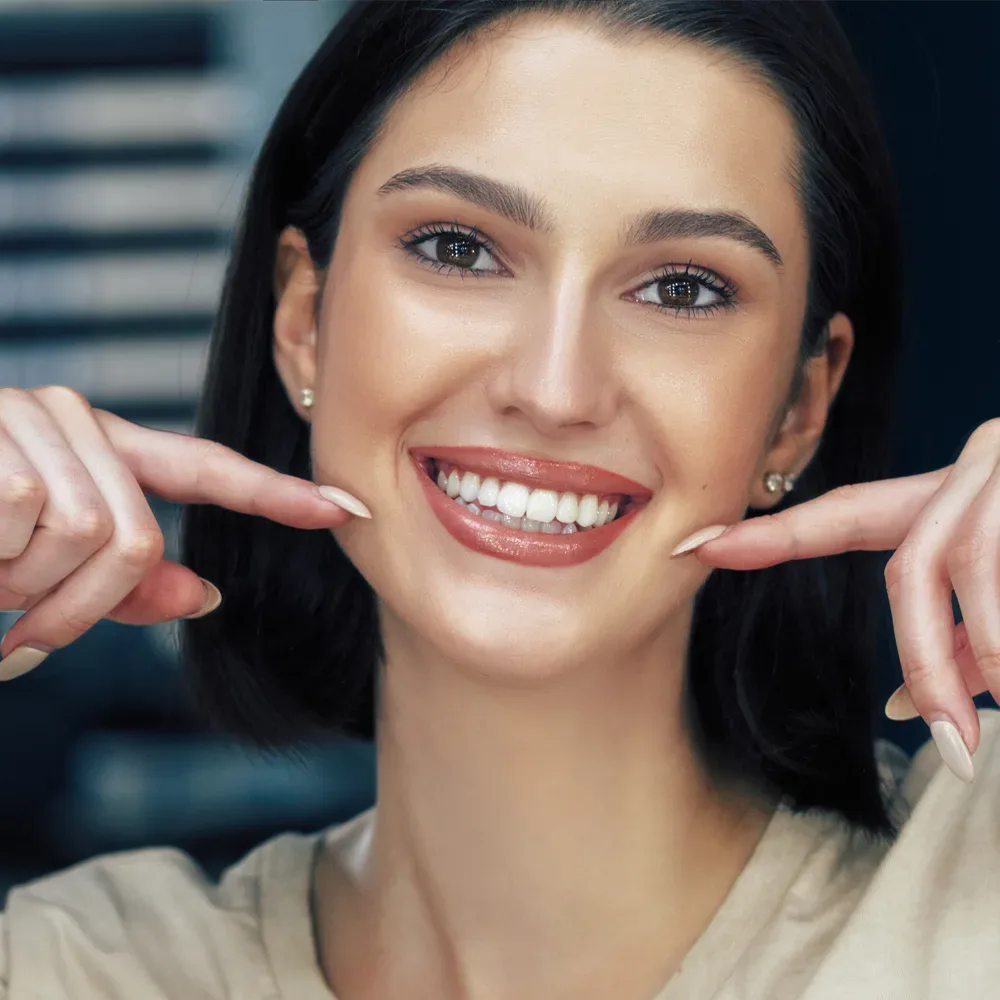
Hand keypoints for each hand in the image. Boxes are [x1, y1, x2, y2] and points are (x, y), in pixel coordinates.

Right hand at [0, 386, 370, 681]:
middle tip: (20, 640)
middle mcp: (68, 420)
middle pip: (138, 538)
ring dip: (28, 596)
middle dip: (77, 610)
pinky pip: (29, 531)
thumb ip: (118, 582)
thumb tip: (203, 595)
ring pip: (93, 539)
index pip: (203, 469)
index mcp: (91, 448)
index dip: (278, 494)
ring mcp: (29, 423)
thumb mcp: (31, 572)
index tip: (348, 509)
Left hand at [671, 417, 999, 782]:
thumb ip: (957, 634)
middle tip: (955, 744)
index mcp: (952, 491)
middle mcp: (977, 469)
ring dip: (996, 656)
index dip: (767, 536)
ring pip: (976, 587)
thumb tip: (907, 711)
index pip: (843, 515)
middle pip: (908, 572)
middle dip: (925, 661)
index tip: (691, 549)